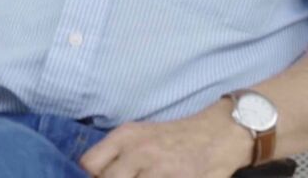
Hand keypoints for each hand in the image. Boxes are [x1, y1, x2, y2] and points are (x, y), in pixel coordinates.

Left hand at [79, 101, 251, 177]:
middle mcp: (139, 151)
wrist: (218, 134)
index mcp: (125, 137)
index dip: (92, 176)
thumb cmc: (173, 138)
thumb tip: (92, 174)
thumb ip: (115, 154)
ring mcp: (160, 168)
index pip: (89, 164)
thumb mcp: (139, 136)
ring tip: (147, 177)